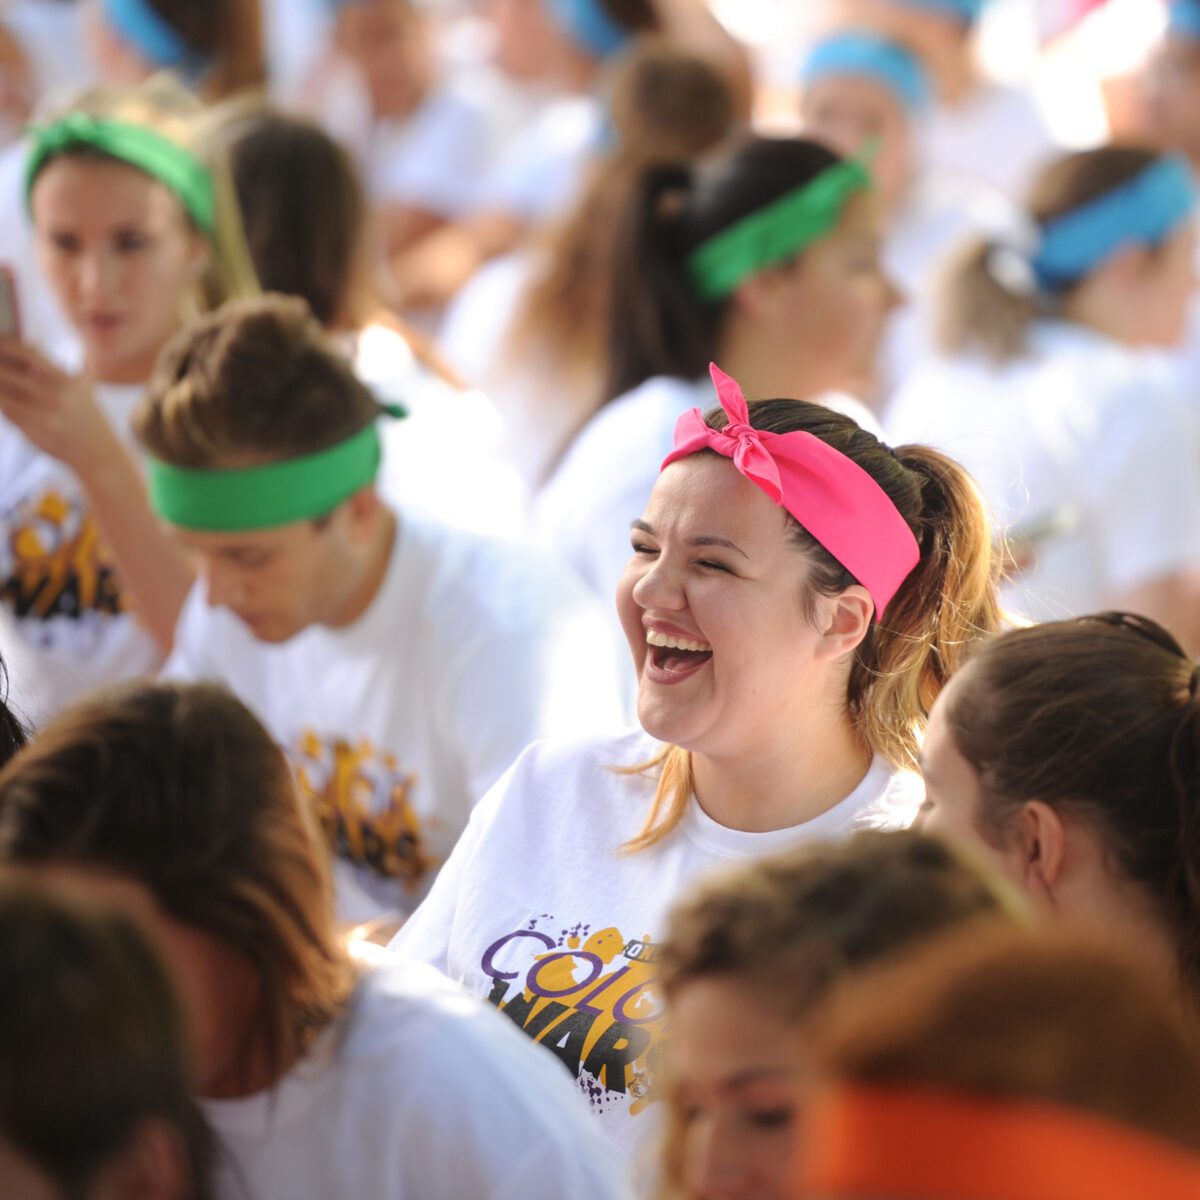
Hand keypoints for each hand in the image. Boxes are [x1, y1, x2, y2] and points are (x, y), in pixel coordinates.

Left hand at [0, 338, 118, 473]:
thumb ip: (63, 365)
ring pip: (2, 394)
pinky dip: (1, 404)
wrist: (98, 453)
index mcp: (66, 381)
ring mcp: (42, 415)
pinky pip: (6, 412)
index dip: (5, 344)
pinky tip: (1, 399)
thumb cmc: (89, 418)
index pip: (28, 353)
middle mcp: (54, 396)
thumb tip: (35, 342)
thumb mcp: (84, 388)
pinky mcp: (32, 431)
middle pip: (7, 373)